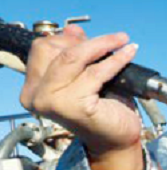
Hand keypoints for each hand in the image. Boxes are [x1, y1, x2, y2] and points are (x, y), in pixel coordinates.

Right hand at [19, 25, 143, 169]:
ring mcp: (52, 102)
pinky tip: (128, 53)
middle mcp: (36, 97)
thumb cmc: (103, 109)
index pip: (41, 49)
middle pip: (53, 50)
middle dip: (85, 41)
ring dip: (102, 44)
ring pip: (73, 57)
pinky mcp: (73, 106)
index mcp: (34, 89)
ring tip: (122, 41)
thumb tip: (72, 30)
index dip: (67, 39)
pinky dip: (115, 60)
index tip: (89, 37)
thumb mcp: (86, 75)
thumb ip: (76, 54)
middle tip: (112, 41)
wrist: (117, 139)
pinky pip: (95, 72)